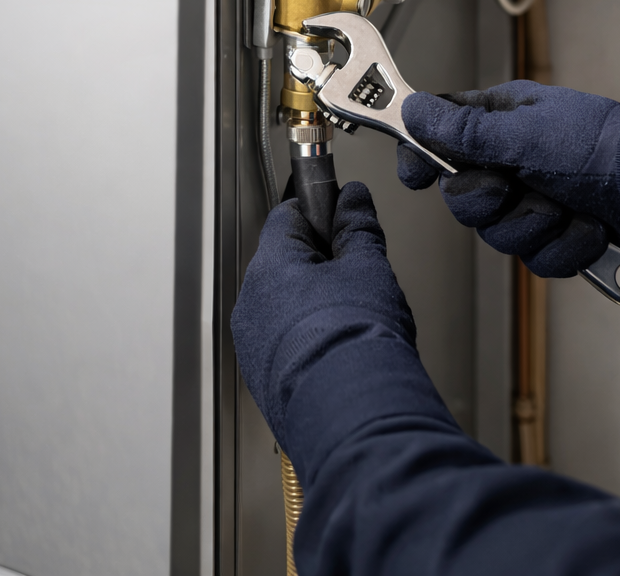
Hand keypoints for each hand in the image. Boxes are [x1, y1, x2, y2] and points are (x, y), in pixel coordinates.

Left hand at [230, 182, 417, 448]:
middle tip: (359, 281)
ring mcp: (253, 346)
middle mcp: (251, 304)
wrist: (354, 419)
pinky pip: (286, 347)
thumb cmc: (357, 344)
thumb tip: (353, 199)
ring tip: (355, 325)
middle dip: (322, 268)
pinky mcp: (264, 382)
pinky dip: (310, 345)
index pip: (288, 217)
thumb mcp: (368, 269)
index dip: (321, 215)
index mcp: (270, 266)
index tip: (344, 222)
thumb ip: (358, 227)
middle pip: (286, 265)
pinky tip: (342, 357)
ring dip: (315, 310)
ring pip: (285, 310)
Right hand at [397, 81, 619, 277]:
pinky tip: (587, 229)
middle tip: (509, 189)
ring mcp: (539, 199)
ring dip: (533, 227)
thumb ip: (463, 131)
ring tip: (565, 209)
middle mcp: (516, 159)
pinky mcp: (562, 235)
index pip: (442, 134)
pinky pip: (536, 257)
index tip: (414, 174)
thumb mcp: (523, 134)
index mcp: (503, 119)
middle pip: (463, 195)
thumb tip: (413, 111)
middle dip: (488, 202)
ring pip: (498, 233)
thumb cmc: (603, 148)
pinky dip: (563, 247)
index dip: (422, 155)